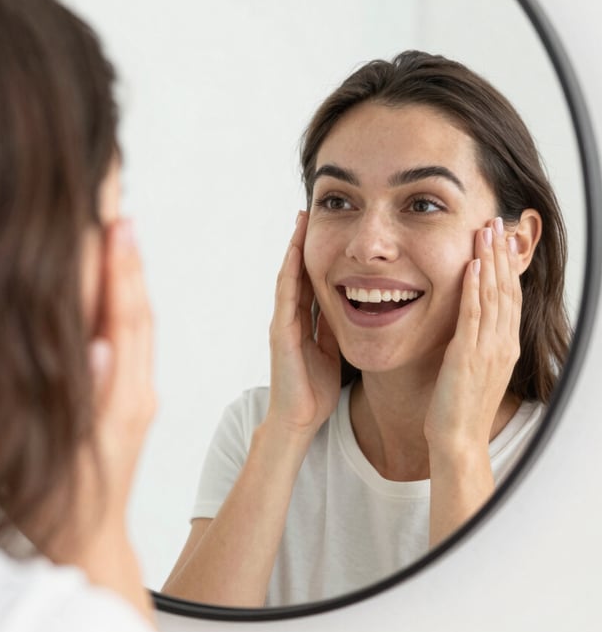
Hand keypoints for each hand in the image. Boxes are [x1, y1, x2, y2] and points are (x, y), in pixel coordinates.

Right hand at [87, 217, 156, 515]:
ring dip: (131, 279)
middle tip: (122, 213)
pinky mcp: (132, 404)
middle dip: (129, 262)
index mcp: (120, 401)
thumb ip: (92, 400)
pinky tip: (114, 288)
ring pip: (138, 326)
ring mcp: (137, 397)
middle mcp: (136, 393)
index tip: (117, 224)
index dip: (119, 272)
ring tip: (122, 236)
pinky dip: (126, 308)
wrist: (90, 545)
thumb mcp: (73, 457)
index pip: (122, 322)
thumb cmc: (64, 509)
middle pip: (137, 315)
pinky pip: (134, 344)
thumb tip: (103, 346)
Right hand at [266, 211, 340, 440]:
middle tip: (309, 212)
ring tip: (300, 220)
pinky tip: (295, 251)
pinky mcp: (281, 333)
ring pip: (288, 277)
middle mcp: (290, 318)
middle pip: (298, 271)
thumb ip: (334, 329)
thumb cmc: (315, 390)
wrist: (299, 420)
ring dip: (294, 247)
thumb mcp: (332, 351)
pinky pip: (286, 296)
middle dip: (303, 242)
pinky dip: (290, 271)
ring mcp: (282, 323)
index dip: (319, 254)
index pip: (311, 280)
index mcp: (304, 323)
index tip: (328, 228)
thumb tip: (351, 307)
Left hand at [424, 216, 521, 455]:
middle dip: (501, 253)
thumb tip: (468, 323)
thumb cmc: (460, 408)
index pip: (509, 296)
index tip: (501, 239)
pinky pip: (473, 316)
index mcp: (504, 346)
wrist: (458, 439)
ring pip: (493, 296)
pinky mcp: (468, 355)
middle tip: (496, 222)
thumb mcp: (474, 369)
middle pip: (506, 289)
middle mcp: (502, 343)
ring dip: (489, 261)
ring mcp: (488, 349)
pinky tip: (471, 266)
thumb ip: (475, 343)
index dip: (506, 265)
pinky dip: (474, 288)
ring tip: (486, 232)